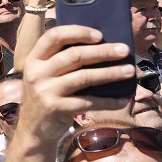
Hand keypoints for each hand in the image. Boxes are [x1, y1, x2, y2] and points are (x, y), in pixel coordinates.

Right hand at [20, 25, 134, 142]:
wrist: (33, 129)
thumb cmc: (46, 96)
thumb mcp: (44, 75)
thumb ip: (60, 61)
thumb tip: (101, 48)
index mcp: (33, 59)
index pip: (54, 36)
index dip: (77, 32)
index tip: (99, 35)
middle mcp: (36, 72)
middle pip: (74, 55)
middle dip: (103, 51)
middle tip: (124, 50)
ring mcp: (45, 90)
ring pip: (84, 77)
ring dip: (110, 73)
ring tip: (129, 71)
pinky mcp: (55, 108)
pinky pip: (88, 102)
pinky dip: (108, 101)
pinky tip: (123, 100)